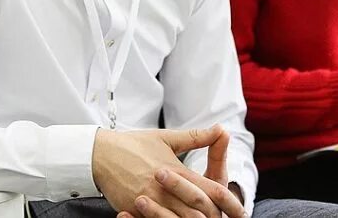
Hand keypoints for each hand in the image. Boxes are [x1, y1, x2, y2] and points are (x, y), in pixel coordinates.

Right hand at [93, 126, 244, 217]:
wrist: (100, 153)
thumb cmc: (134, 144)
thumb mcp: (166, 138)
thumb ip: (196, 137)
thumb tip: (221, 128)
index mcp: (175, 170)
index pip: (208, 189)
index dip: (226, 201)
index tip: (237, 209)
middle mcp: (164, 187)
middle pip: (196, 210)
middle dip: (212, 217)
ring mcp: (148, 201)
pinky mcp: (133, 210)